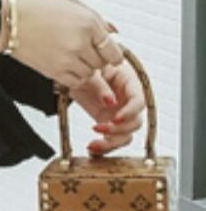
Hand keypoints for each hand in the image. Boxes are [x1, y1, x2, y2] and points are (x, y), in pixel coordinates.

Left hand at [65, 22, 146, 156]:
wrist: (72, 68)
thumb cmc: (85, 63)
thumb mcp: (92, 71)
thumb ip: (101, 86)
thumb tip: (110, 101)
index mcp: (128, 83)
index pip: (138, 101)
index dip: (130, 112)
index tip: (116, 118)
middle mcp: (127, 100)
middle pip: (135, 122)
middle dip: (119, 129)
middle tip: (101, 128)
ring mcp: (119, 112)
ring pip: (127, 134)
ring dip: (112, 142)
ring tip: (94, 143)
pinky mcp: (108, 121)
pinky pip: (113, 138)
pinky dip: (105, 146)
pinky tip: (93, 147)